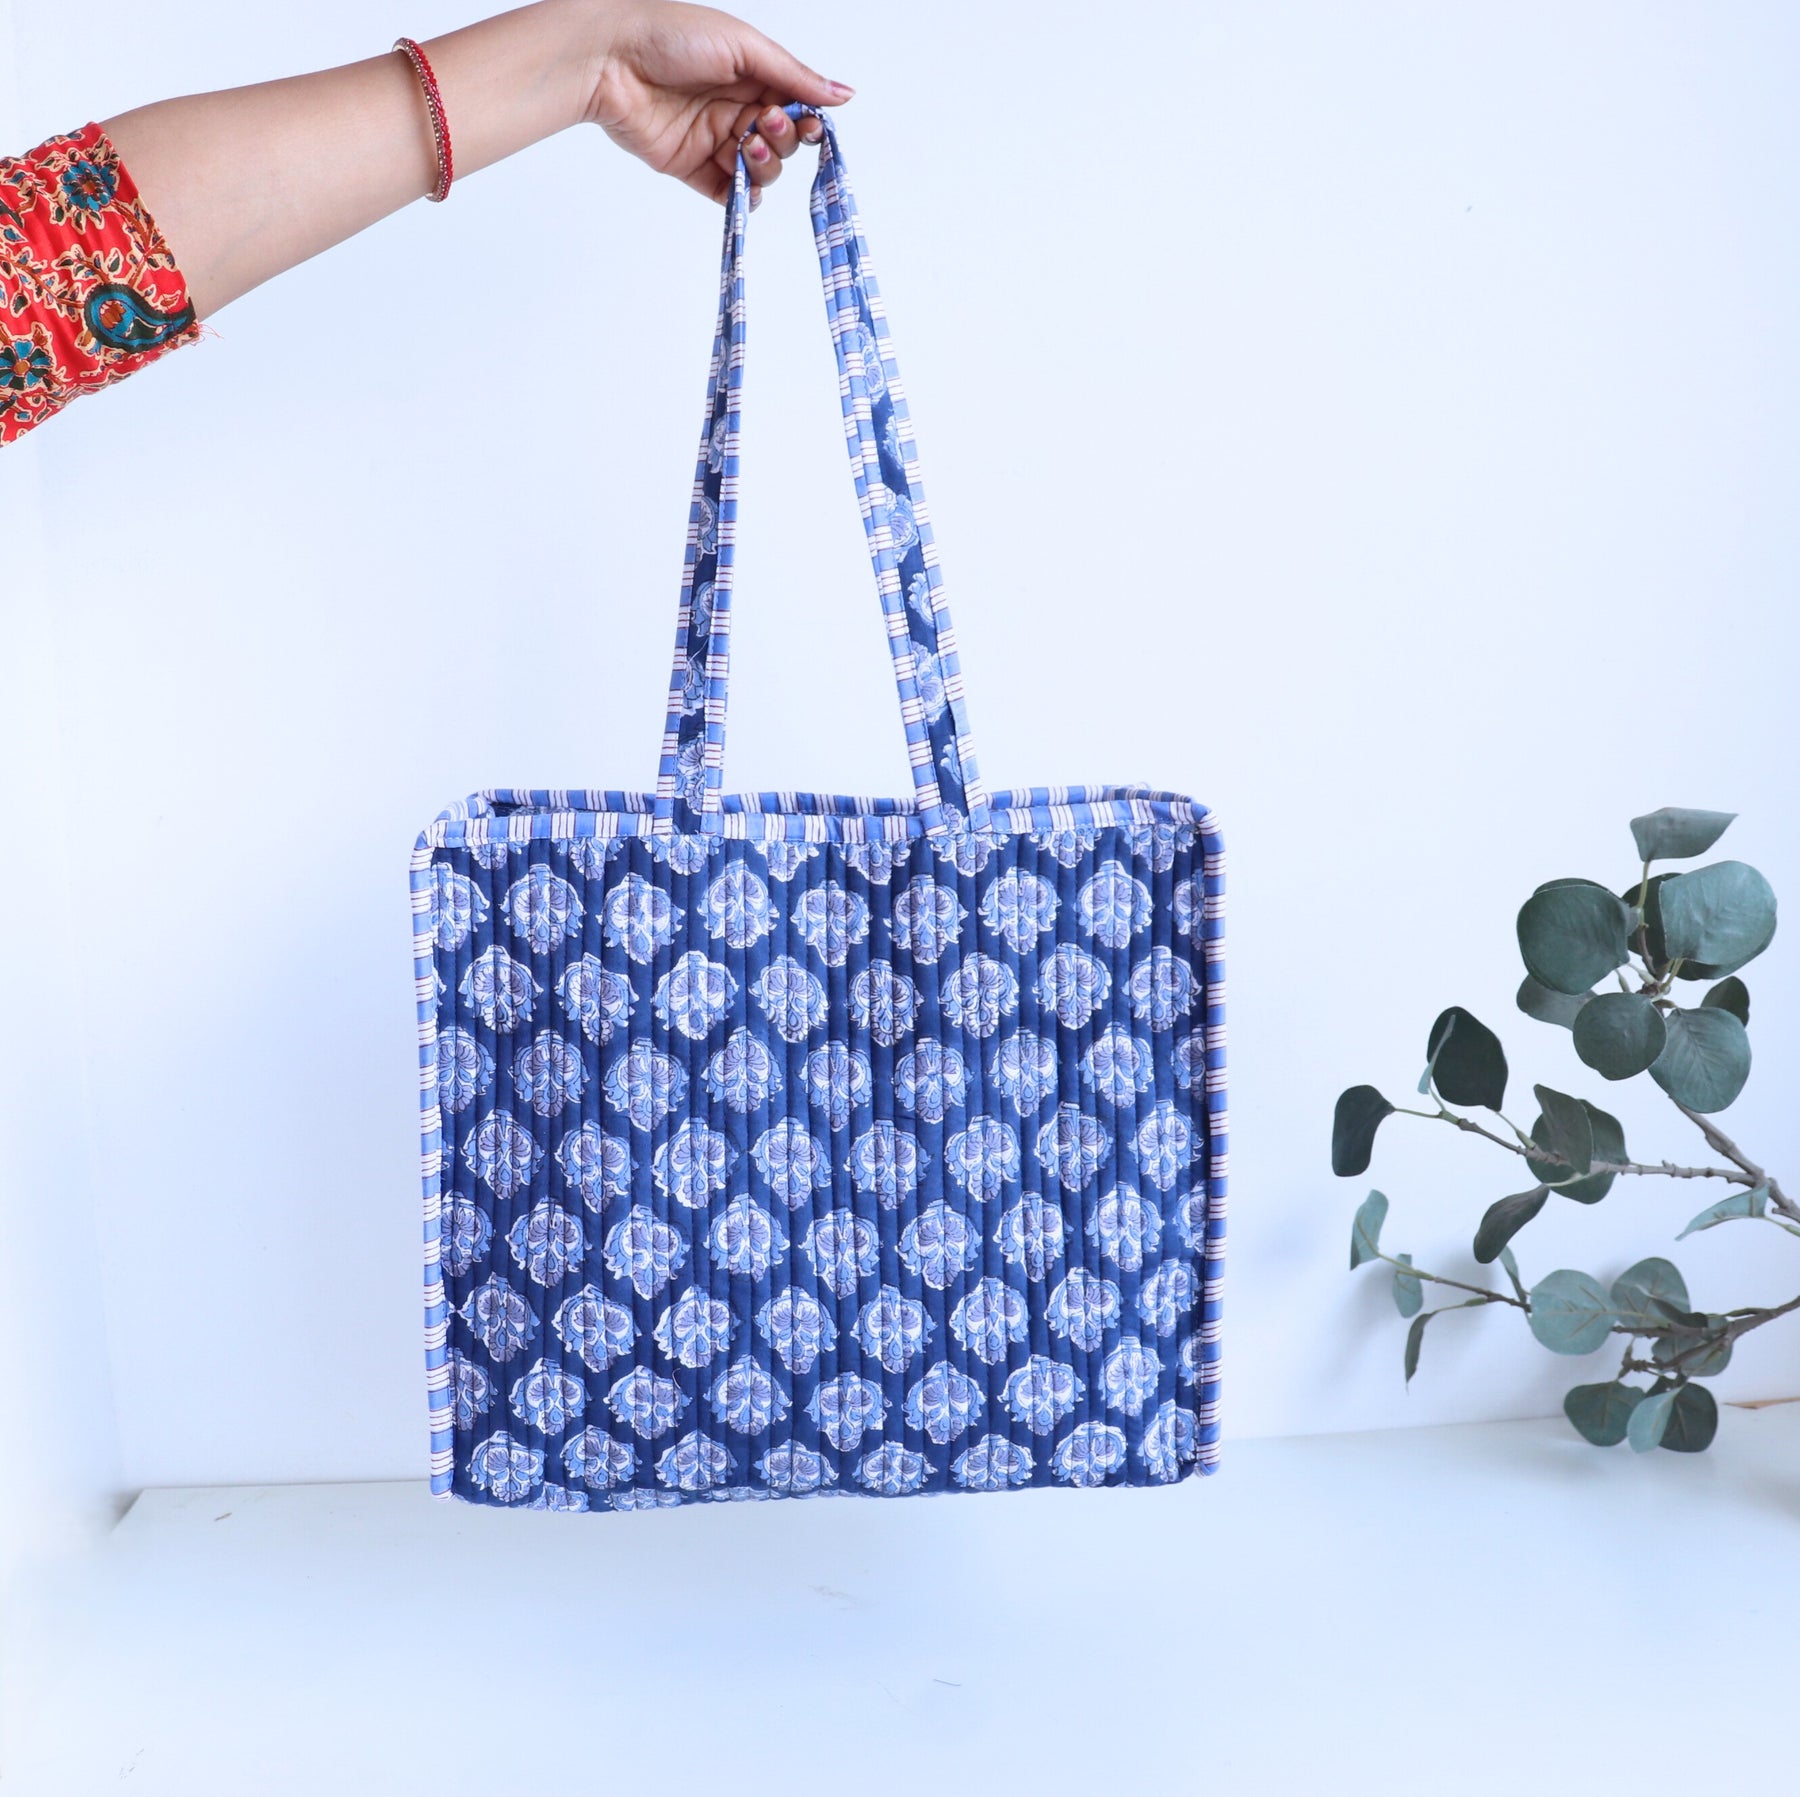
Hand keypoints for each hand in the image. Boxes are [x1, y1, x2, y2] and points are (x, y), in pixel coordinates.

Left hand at [581, 1, 849, 204]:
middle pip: (782, 144)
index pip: (796, 108)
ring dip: (763, 166)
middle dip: (783, 140)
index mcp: (752, 76)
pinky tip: (742, 184)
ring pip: (760, 172)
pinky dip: (741, 196)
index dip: (806, 122)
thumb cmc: (671, 37)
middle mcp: (736, 108)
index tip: (809, 124)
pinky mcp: (691, 167)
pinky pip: (728, 194)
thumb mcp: (743, 47)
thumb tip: (844, 95)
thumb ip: (794, 76)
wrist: (609, 60)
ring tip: (745, 146)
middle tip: (765, 123)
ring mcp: (714, 140)